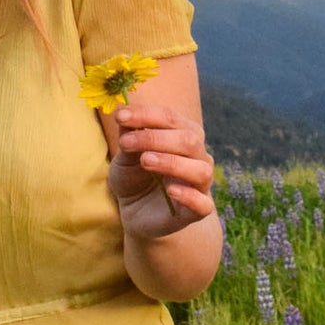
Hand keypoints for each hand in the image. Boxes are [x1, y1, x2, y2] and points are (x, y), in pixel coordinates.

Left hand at [107, 103, 215, 239]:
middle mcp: (198, 157)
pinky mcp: (197, 211)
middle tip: (126, 143)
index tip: (121, 117)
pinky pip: (203, 204)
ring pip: (200, 170)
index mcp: (183, 135)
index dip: (146, 115)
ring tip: (145, 161)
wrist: (135, 212)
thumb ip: (129, 135)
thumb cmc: (134, 177)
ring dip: (171, 162)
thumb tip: (125, 112)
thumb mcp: (125, 156)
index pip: (171, 118)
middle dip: (155, 138)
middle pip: (189, 140)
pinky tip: (170, 191)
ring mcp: (200, 184)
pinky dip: (189, 196)